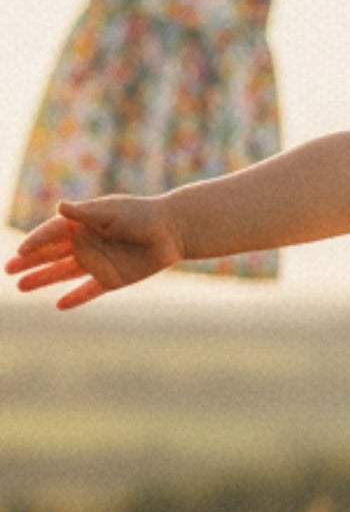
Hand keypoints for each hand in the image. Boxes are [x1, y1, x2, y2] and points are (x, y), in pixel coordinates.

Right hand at [4, 195, 182, 307]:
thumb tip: (59, 206)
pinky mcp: (112, 279)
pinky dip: (76, 298)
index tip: (20, 251)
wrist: (171, 231)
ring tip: (21, 287)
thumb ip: (84, 213)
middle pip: (50, 254)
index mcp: (81, 223)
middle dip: (29, 262)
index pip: (51, 234)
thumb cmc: (140, 215)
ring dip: (43, 279)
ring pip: (63, 272)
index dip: (35, 242)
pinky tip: (59, 306)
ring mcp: (97, 262)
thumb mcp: (110, 212)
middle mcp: (85, 243)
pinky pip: (89, 290)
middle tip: (7, 270)